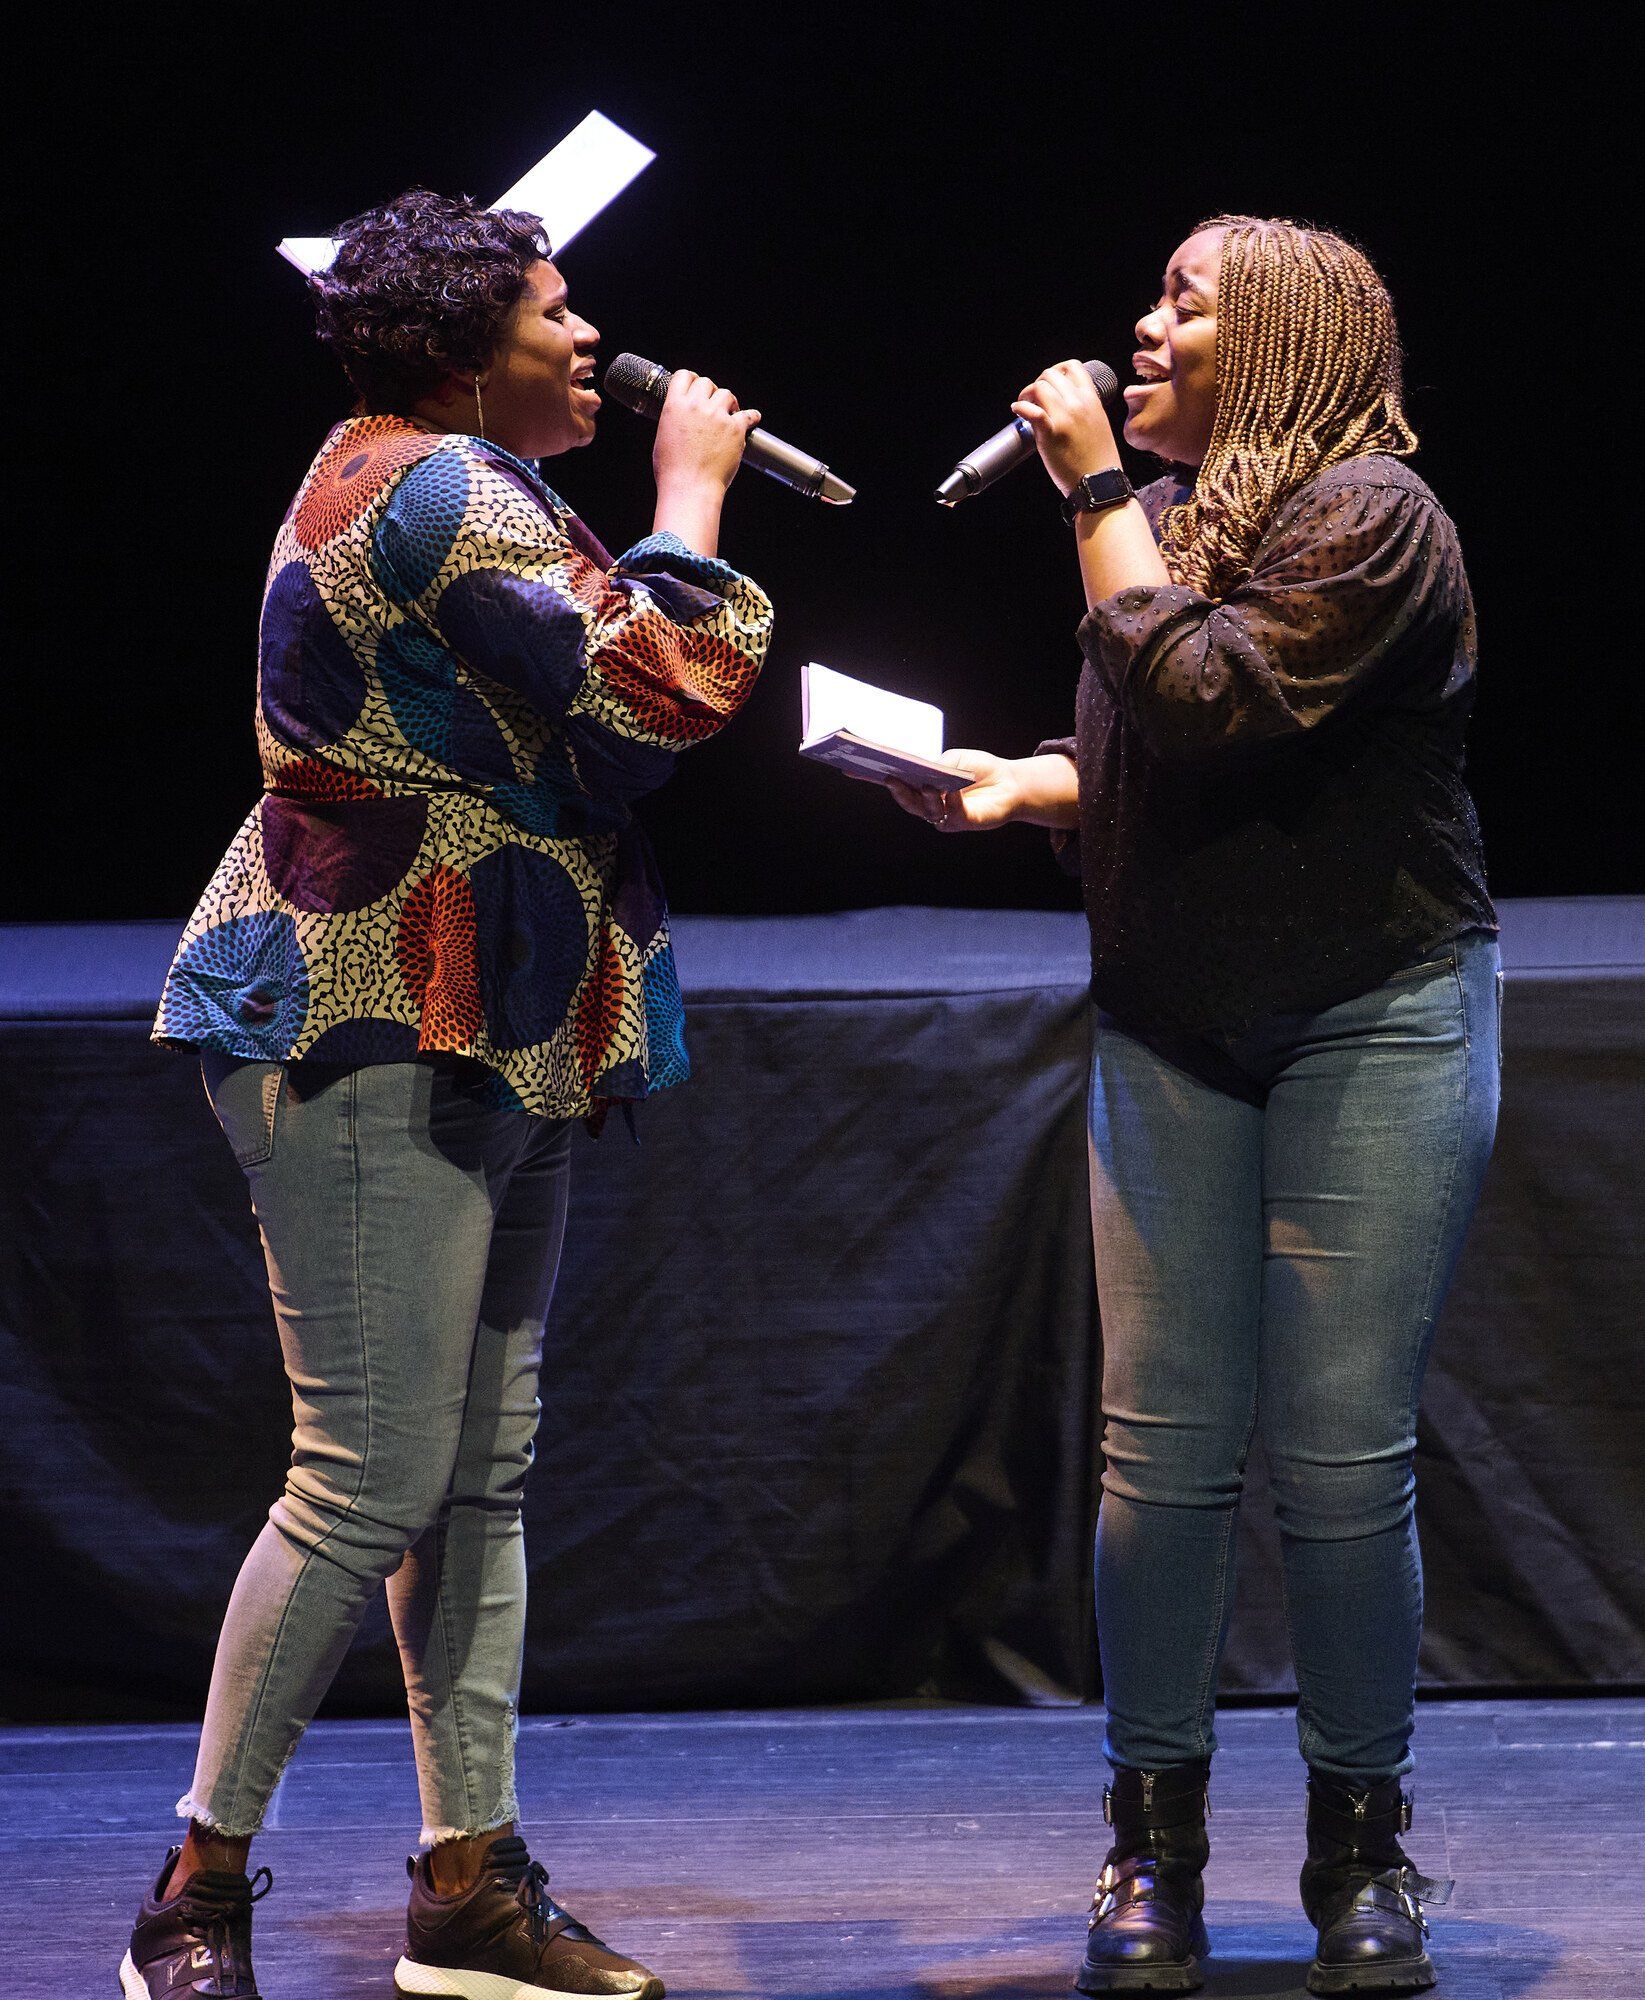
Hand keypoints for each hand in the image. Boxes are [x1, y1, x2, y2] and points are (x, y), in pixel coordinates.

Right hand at [653, 370, 760, 496]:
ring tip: (729, 413)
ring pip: (726, 394)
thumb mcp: (662, 437)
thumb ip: (673, 419)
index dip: (691, 380)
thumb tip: (680, 417)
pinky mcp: (735, 429)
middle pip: (707, 382)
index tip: (696, 388)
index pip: (684, 376)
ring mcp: (717, 416)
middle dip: (710, 392)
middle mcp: (696, 406)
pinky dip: (752, 416)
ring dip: (728, 402)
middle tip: (713, 405)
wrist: (690, 488)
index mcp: (675, 406)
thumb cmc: (672, 471)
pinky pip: (748, 415)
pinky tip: (753, 418)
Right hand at [882, 749, 1022, 831]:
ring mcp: (947, 817)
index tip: (869, 770)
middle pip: (910, 802)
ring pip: (929, 810)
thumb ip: (938, 766)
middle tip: (891, 778)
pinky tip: (952, 790)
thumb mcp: (955, 760)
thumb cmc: (979, 769)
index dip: (887, 781)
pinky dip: (953, 800)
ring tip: (926, 784)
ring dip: (926, 798)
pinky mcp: (965, 822)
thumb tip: (924, 770)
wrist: (1010, 782)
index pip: (902, 787)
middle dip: (900, 791)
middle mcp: (932, 806)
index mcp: (925, 790)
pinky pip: (954, 812)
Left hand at [1011, 360, 1120, 495]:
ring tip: (1024, 405)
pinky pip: (1032, 410)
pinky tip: (1017, 411)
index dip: (1056, 371)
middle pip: (1050, 374)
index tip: (1049, 385)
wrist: (1098, 481)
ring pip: (1040, 387)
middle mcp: (1078, 403)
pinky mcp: (1051, 433)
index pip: (1072, 366)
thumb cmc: (1098, 458)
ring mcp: (1064, 416)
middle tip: (1033, 398)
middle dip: (1038, 383)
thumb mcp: (1098, 422)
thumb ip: (1083, 408)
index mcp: (1091, 399)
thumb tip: (1063, 402)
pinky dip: (1020, 407)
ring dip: (1027, 393)